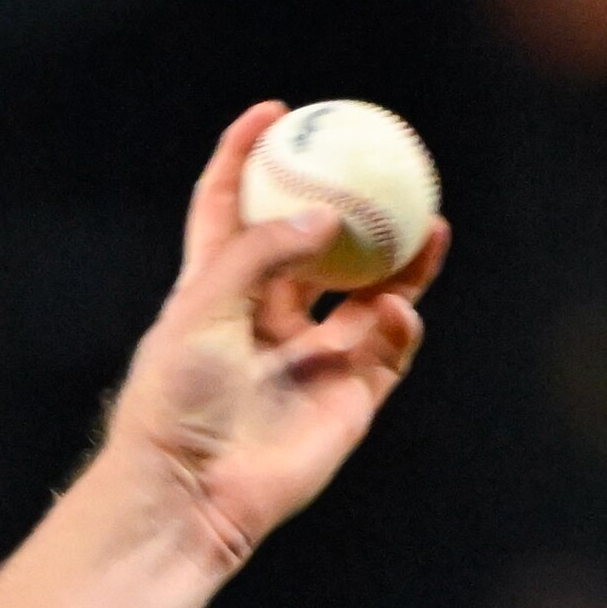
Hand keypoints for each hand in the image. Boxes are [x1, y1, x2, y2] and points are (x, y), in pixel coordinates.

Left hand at [104, 102, 447, 572]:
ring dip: (404, 260)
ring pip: (371, 294)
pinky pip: (389, 348)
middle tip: (386, 161)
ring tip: (430, 223)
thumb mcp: (202, 307)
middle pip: (318, 246)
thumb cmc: (175, 401)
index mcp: (215, 293)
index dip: (248, 157)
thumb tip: (326, 214)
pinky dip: (400, 324)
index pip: (230, 209)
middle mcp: (266, 322)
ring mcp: (311, 360)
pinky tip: (398, 311)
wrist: (189, 495)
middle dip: (353, 203)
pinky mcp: (348, 400)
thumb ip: (260, 251)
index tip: (278, 112)